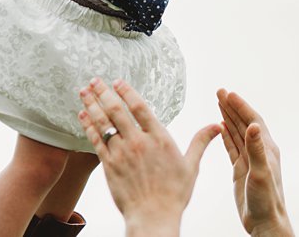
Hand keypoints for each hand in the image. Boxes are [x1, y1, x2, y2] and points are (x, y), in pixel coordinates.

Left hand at [78, 78, 218, 235]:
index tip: (117, 81)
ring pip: (103, 121)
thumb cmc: (174, 193)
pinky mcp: (109, 164)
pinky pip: (95, 139)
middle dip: (103, 91)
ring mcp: (122, 152)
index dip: (127, 91)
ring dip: (91, 103)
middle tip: (94, 79)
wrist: (154, 218)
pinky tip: (82, 113)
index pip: (140, 106)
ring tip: (83, 90)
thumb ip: (200, 142)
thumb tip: (216, 126)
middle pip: (117, 109)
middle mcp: (139, 142)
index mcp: (159, 139)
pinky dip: (87, 124)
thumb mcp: (191, 167)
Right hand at [217, 88, 293, 235]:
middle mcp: (259, 151)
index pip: (253, 121)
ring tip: (218, 102)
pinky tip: (220, 126)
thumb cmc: (266, 201)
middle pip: (244, 123)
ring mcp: (250, 160)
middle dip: (232, 106)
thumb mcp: (260, 173)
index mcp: (266, 149)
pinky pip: (233, 146)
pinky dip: (226, 134)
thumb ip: (256, 149)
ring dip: (228, 117)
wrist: (265, 223)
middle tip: (219, 91)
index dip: (241, 106)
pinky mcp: (242, 168)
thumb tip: (253, 125)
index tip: (228, 93)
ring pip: (237, 132)